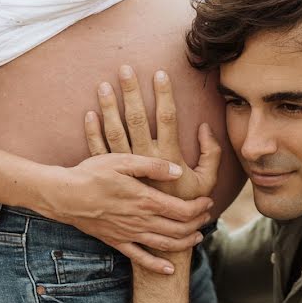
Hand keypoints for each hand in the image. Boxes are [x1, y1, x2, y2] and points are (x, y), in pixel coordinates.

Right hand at [45, 154, 211, 274]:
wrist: (63, 195)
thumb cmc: (92, 173)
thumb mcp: (123, 160)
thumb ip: (152, 166)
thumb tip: (178, 170)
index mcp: (145, 199)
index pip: (182, 209)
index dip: (199, 207)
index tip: (207, 201)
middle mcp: (140, 220)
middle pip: (178, 229)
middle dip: (197, 224)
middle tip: (207, 216)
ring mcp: (128, 234)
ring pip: (164, 245)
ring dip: (184, 243)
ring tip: (197, 237)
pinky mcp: (116, 242)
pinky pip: (140, 259)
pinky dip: (157, 267)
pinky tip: (169, 270)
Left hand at [85, 65, 220, 201]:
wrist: (161, 233)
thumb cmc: (186, 203)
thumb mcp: (207, 181)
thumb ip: (211, 153)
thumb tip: (204, 128)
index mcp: (169, 157)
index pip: (167, 117)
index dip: (164, 94)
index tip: (160, 74)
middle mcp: (145, 159)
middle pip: (137, 118)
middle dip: (131, 92)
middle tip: (125, 69)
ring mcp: (126, 167)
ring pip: (115, 131)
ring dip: (108, 107)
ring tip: (103, 85)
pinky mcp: (113, 174)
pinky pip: (99, 150)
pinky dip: (92, 132)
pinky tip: (90, 113)